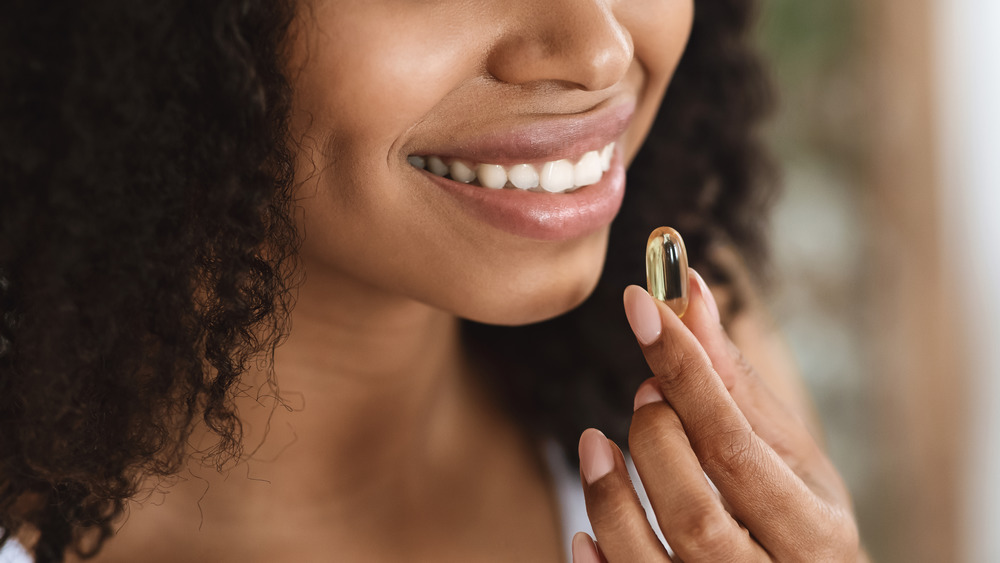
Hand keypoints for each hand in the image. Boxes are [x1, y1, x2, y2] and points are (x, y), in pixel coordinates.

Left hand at [573, 272, 861, 561]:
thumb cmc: (796, 517)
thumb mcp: (786, 454)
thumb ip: (733, 383)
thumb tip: (688, 290)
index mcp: (815, 531)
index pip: (734, 445)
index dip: (683, 370)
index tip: (639, 305)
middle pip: (693, 512)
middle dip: (654, 439)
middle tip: (644, 394)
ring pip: (649, 561)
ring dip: (607, 494)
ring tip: (594, 443)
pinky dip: (597, 561)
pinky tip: (586, 529)